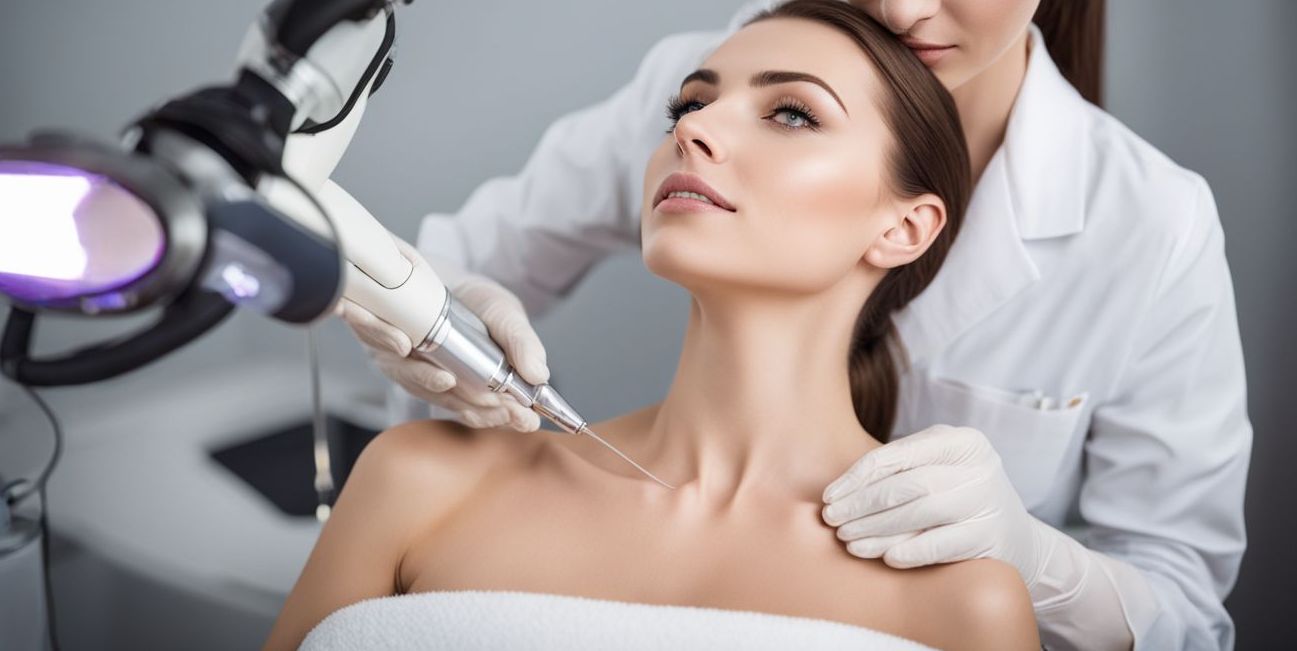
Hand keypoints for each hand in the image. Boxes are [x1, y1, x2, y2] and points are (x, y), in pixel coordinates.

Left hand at [337, 238, 548, 430]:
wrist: (438, 270)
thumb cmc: (476, 300)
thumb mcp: (506, 316)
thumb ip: (522, 345)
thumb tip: (539, 376)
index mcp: (470, 385)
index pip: (486, 410)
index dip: (503, 416)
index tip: (522, 417)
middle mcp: (438, 382)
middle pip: (454, 404)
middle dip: (475, 406)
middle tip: (492, 402)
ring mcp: (407, 367)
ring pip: (413, 381)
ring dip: (427, 380)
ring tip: (445, 379)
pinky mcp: (379, 344)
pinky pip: (380, 348)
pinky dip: (387, 342)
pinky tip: (402, 343)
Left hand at [821, 425, 1048, 586]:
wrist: (1014, 537)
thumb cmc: (958, 497)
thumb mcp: (937, 470)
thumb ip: (898, 471)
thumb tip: (836, 493)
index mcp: (961, 441)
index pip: (897, 455)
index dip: (856, 477)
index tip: (829, 496)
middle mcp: (979, 467)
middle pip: (907, 485)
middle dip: (861, 504)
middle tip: (833, 521)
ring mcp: (988, 502)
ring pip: (921, 513)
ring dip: (877, 529)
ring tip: (848, 541)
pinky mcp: (991, 537)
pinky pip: (940, 544)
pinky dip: (909, 550)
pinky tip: (884, 556)